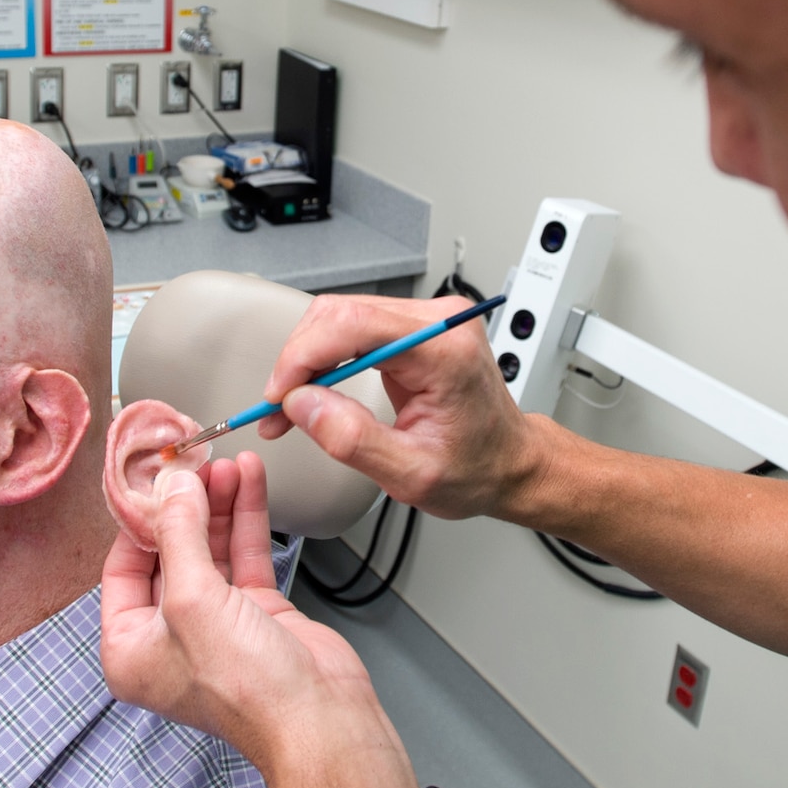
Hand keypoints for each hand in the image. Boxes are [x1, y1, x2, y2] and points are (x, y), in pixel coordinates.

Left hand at [99, 450, 418, 787]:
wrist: (319, 718)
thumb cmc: (246, 688)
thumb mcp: (193, 601)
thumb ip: (179, 534)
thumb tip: (171, 485)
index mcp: (130, 647)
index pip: (122, 567)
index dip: (139, 519)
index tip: (153, 476)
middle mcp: (169, 636)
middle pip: (169, 552)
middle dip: (185, 505)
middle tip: (194, 462)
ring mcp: (216, 623)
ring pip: (210, 548)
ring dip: (218, 504)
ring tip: (226, 463)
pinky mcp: (258, 612)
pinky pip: (244, 554)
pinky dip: (247, 517)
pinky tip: (250, 481)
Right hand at [259, 294, 548, 520]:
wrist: (510, 463)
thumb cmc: (477, 469)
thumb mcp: (412, 474)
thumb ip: (353, 439)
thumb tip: (302, 404)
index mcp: (446, 353)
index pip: (356, 324)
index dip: (304, 356)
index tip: (279, 395)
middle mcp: (440, 323)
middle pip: (342, 313)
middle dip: (299, 360)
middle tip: (278, 410)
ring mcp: (429, 320)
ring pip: (341, 317)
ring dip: (307, 360)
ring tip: (290, 408)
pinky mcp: (415, 329)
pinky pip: (354, 328)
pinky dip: (324, 359)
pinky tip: (312, 391)